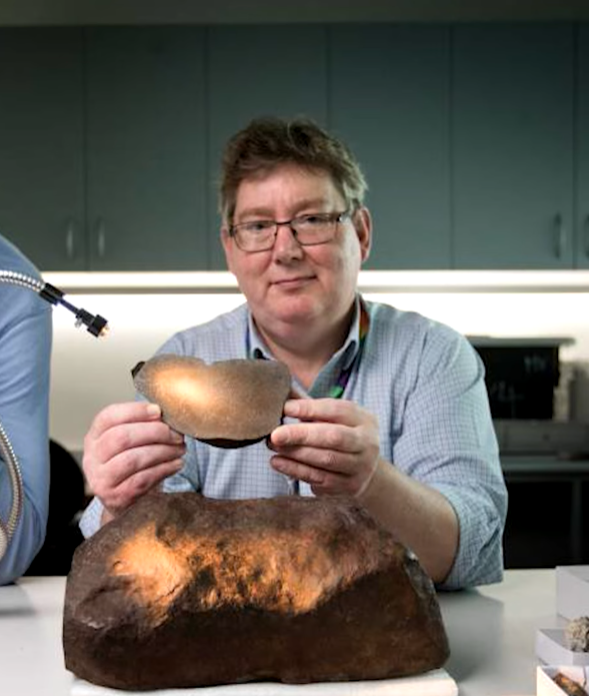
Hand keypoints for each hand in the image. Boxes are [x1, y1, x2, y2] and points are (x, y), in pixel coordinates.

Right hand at [83, 401, 185, 517]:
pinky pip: (142, 480)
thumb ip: (141, 426)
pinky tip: (176, 463)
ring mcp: (101, 479)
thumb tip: (165, 415)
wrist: (124, 501)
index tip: (159, 411)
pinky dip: (164, 469)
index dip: (135, 411)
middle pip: (121, 437)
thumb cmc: (131, 465)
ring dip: (162, 451)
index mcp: (94, 436)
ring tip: (180, 449)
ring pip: (132, 459)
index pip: (109, 416)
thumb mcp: (130, 442)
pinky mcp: (115, 498)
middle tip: (176, 434)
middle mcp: (92, 457)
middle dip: (154, 432)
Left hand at [268, 398, 379, 496]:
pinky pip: (320, 478)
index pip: (337, 410)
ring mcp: (361, 467)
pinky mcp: (350, 486)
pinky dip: (295, 470)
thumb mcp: (334, 418)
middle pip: (333, 437)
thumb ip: (309, 406)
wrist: (365, 469)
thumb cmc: (341, 435)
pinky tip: (278, 462)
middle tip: (275, 434)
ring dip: (295, 453)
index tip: (285, 408)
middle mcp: (367, 443)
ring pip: (325, 460)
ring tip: (272, 446)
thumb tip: (280, 390)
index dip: (310, 409)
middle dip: (301, 435)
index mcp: (364, 419)